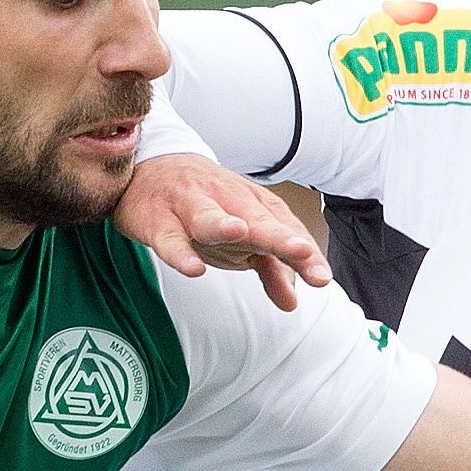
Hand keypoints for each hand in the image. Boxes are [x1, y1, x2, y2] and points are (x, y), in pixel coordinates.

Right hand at [112, 156, 330, 311]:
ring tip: (240, 234)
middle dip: (278, 236)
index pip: (283, 227)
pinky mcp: (158, 222)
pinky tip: (193, 268)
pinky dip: (180, 253)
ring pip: (208, 218)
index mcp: (252, 205)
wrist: (150, 169)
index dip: (304, 252)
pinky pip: (169, 239)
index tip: (321, 277)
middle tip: (301, 252)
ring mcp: (190, 209)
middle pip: (255, 219)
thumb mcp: (242, 238)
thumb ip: (270, 269)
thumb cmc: (204, 206)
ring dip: (223, 225)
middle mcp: (225, 202)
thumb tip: (292, 302)